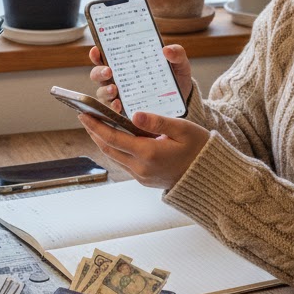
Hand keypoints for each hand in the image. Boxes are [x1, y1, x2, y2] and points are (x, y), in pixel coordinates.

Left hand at [78, 110, 208, 188]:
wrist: (209, 177)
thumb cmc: (199, 149)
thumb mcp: (182, 130)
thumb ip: (157, 121)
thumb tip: (134, 114)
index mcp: (149, 153)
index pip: (113, 138)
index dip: (95, 125)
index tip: (83, 113)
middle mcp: (141, 168)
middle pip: (108, 148)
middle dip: (94, 131)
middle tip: (84, 115)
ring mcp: (141, 176)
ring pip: (114, 156)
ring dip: (102, 140)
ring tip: (96, 124)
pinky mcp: (143, 179)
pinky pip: (123, 162)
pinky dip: (115, 148)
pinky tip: (114, 137)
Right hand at [88, 43, 193, 116]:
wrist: (183, 103)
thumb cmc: (175, 79)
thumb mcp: (178, 65)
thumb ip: (176, 54)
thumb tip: (167, 49)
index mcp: (125, 63)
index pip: (105, 56)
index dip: (97, 54)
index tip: (96, 51)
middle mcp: (117, 79)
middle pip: (98, 74)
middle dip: (99, 72)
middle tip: (108, 71)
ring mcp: (119, 96)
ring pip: (102, 93)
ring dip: (105, 91)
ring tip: (114, 90)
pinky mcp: (124, 112)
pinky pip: (112, 111)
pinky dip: (112, 108)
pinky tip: (118, 106)